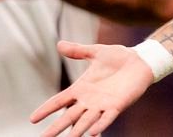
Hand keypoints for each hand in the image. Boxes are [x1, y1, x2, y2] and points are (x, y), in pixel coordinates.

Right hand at [30, 41, 153, 136]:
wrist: (140, 60)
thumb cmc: (118, 57)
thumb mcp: (96, 52)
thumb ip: (78, 51)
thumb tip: (59, 44)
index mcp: (81, 88)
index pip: (59, 101)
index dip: (46, 109)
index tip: (32, 119)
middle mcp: (89, 100)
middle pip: (68, 116)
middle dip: (55, 128)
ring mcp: (102, 104)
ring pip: (85, 121)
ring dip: (76, 132)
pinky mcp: (117, 105)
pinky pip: (107, 118)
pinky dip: (100, 125)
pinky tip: (92, 133)